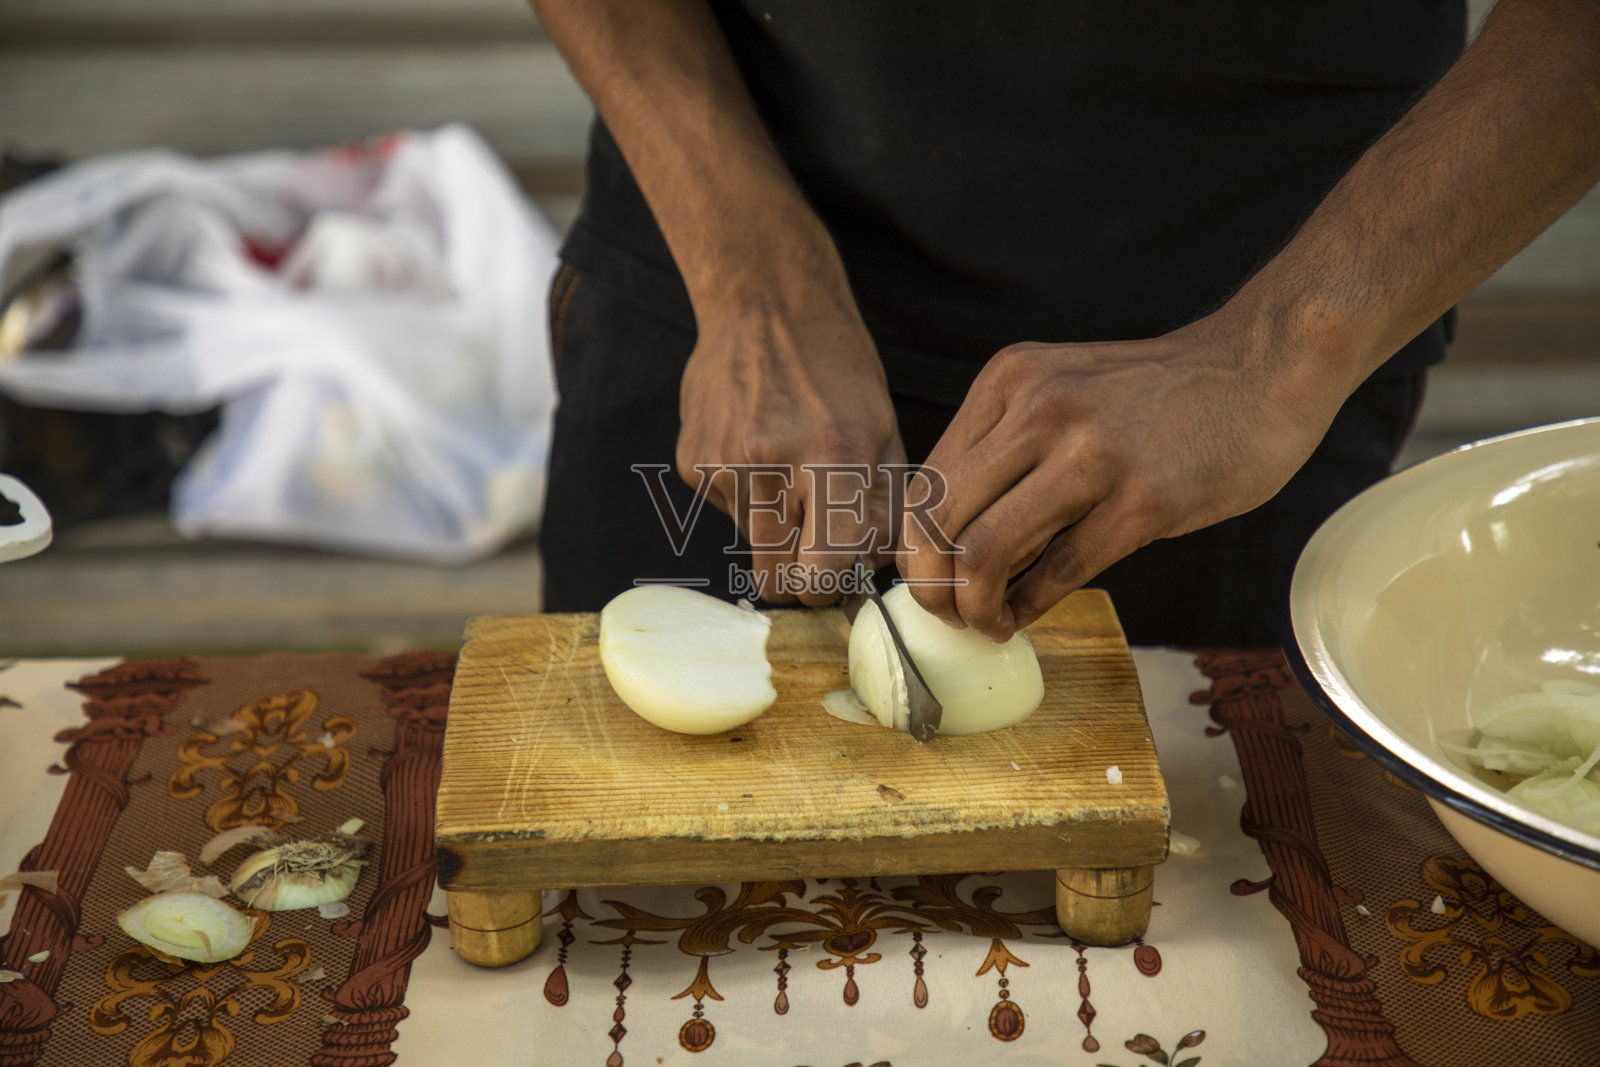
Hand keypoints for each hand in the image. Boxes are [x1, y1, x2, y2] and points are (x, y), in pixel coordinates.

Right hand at [677, 295, 904, 604]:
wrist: (762, 300)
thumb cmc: (836, 366)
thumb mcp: (883, 427)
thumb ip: (885, 506)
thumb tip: (874, 569)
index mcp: (831, 455)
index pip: (821, 571)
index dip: (832, 587)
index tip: (839, 577)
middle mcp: (769, 464)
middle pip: (776, 578)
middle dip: (800, 577)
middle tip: (819, 546)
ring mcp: (722, 465)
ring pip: (753, 546)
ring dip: (777, 528)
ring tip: (790, 469)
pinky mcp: (692, 463)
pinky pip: (727, 511)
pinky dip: (747, 496)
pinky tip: (758, 448)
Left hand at [899, 313, 1345, 638]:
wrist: (1263, 365)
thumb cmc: (1160, 394)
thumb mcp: (1064, 392)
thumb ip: (1009, 452)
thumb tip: (953, 543)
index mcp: (1009, 383)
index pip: (925, 484)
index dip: (914, 552)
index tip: (932, 584)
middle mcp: (1039, 409)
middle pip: (938, 522)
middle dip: (931, 588)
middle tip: (951, 615)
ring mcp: (1091, 454)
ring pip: (984, 551)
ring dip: (975, 606)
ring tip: (990, 622)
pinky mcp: (1144, 500)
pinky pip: (1059, 572)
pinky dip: (1030, 607)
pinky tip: (1029, 614)